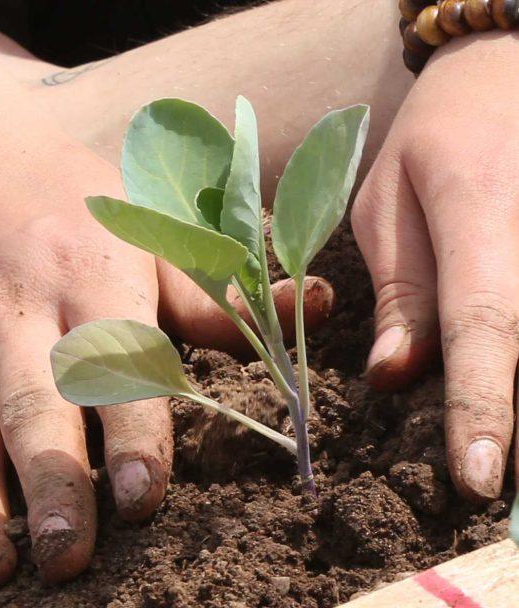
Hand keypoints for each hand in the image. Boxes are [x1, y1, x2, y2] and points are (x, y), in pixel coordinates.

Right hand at [0, 132, 333, 589]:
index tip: (143, 493)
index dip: (131, 426)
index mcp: (88, 275)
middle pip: (32, 406)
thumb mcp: (138, 224)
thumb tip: (313, 303)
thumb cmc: (56, 196)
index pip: (114, 357)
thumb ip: (215, 286)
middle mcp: (15, 312)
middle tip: (66, 558)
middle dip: (51, 484)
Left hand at [353, 33, 518, 502]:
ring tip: (503, 449)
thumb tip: (392, 377)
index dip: (482, 407)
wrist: (506, 72)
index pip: (483, 324)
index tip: (477, 479)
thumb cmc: (434, 139)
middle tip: (497, 490)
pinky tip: (511, 384)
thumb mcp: (388, 204)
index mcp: (479, 214)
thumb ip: (400, 292)